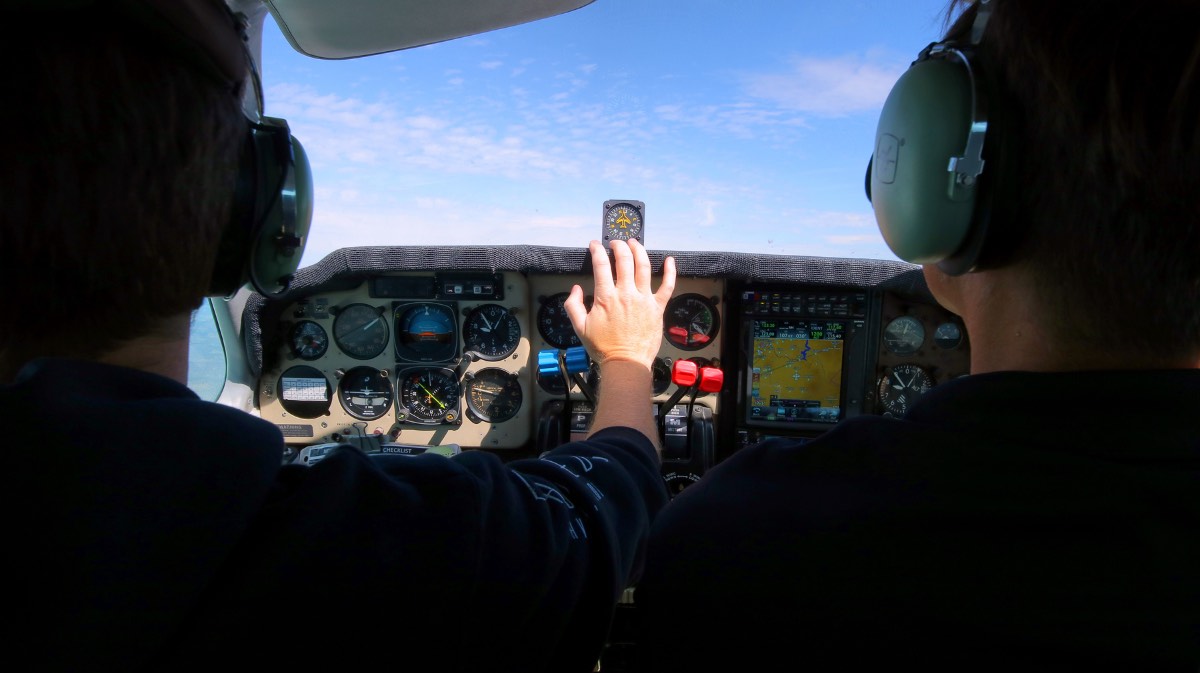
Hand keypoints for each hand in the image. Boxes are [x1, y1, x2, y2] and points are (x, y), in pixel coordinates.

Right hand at [565, 239, 675, 370]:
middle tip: (615, 242)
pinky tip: (670, 260)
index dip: (597, 251)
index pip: (601, 265)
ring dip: (639, 251)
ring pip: (644, 267)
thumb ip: (573, 306)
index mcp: (606, 297)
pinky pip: (667, 286)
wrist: (626, 363)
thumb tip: (575, 289)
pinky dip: (670, 271)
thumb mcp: (580, 328)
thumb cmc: (603, 348)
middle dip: (619, 246)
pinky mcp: (658, 307)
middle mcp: (626, 294)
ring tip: (634, 243)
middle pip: (624, 260)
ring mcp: (644, 299)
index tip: (595, 245)